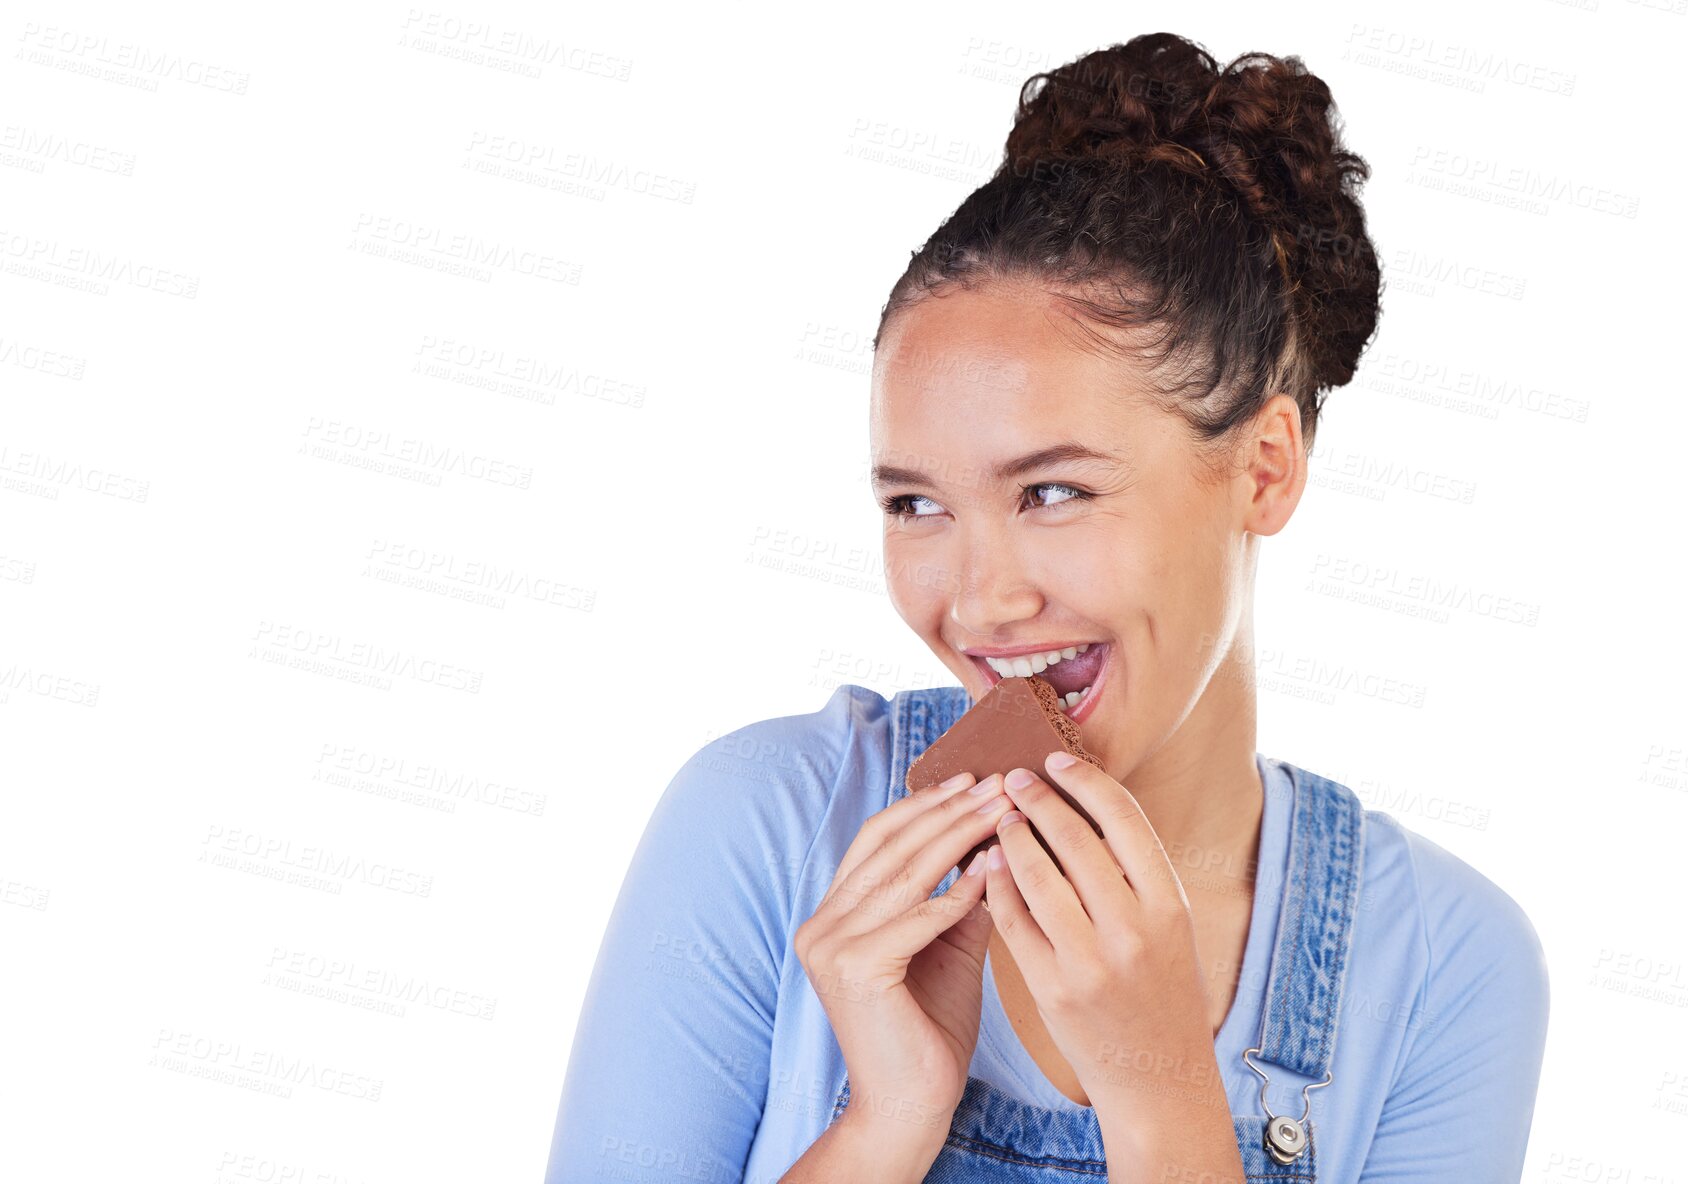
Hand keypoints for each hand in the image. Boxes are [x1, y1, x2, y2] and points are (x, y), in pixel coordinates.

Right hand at [793, 771, 1012, 1153]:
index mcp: (833, 915)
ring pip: (902, 874)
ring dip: (958, 837)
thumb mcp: (949, 950)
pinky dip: (954, 893)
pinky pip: (914, 919)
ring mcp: (830, 946)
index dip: (924, 805)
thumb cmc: (931, 1032)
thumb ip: (961, 899)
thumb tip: (997, 842)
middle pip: (889, 847)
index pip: (877, 840)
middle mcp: (821, 925)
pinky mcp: (852, 969)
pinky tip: (990, 871)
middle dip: (948, 810)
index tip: (973, 780)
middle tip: (996, 784)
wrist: (910, 1107)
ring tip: (1000, 812)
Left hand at [985, 753, 1239, 1166]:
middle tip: (1012, 777)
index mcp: (1170, 907)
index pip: (1124, 820)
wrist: (1160, 1084)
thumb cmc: (1166, 996)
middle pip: (1074, 840)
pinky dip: (996, 886)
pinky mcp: (1051, 988)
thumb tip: (1088, 806)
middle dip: (1037, 799)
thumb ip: (1137, 876)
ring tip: (998, 818)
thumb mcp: (1172, 931)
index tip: (1057, 760)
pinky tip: (987, 865)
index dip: (1085, 781)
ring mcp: (1089, 962)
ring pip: (1035, 876)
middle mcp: (1133, 931)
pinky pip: (1013, 921)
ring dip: (1010, 837)